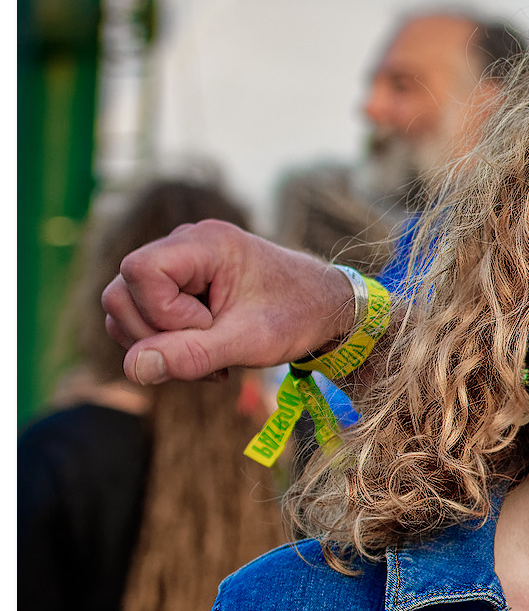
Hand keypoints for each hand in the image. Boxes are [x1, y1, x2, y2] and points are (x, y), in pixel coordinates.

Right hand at [102, 221, 356, 383]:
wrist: (325, 308)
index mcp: (204, 243)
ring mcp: (177, 262)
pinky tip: (210, 350)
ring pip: (126, 308)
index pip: (139, 273)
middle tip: (214, 350)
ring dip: (164, 345)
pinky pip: (142, 315)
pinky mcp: (176, 283)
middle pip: (121, 293)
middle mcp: (183, 243)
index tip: (211, 327)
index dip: (163, 312)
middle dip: (159, 336)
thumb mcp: (249, 341)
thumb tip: (132, 368)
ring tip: (215, 355)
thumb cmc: (297, 317)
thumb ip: (192, 354)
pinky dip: (168, 342)